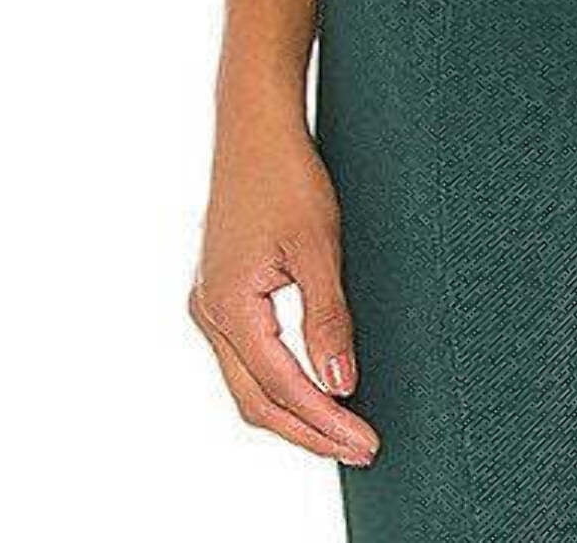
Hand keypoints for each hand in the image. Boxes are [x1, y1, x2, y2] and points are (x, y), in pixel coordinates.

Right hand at [189, 111, 378, 466]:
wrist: (254, 127)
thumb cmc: (287, 175)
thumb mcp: (318, 245)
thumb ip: (327, 318)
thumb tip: (341, 385)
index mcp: (229, 307)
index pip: (281, 387)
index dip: (325, 421)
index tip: (366, 441)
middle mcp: (210, 313)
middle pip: (257, 401)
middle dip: (310, 431)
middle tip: (362, 449)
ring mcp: (210, 305)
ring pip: (249, 384)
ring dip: (294, 412)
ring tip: (343, 429)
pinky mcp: (221, 293)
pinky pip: (247, 358)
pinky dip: (279, 383)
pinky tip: (313, 386)